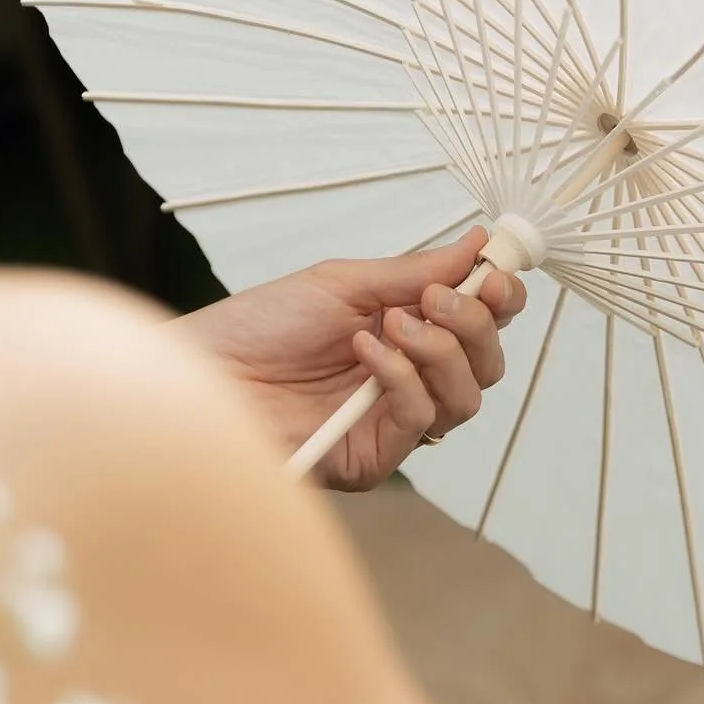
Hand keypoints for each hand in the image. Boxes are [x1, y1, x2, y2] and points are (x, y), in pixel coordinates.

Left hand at [180, 230, 527, 491]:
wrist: (203, 370)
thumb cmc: (260, 326)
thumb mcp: (344, 283)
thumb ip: (415, 273)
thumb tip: (477, 246)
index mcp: (408, 335)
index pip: (481, 327)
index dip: (500, 301)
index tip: (494, 272)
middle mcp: (409, 380)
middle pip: (487, 365)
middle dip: (475, 324)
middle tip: (436, 299)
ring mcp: (392, 422)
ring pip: (466, 396)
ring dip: (440, 350)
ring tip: (389, 324)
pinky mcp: (373, 457)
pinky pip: (421, 419)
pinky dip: (403, 377)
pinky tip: (364, 352)